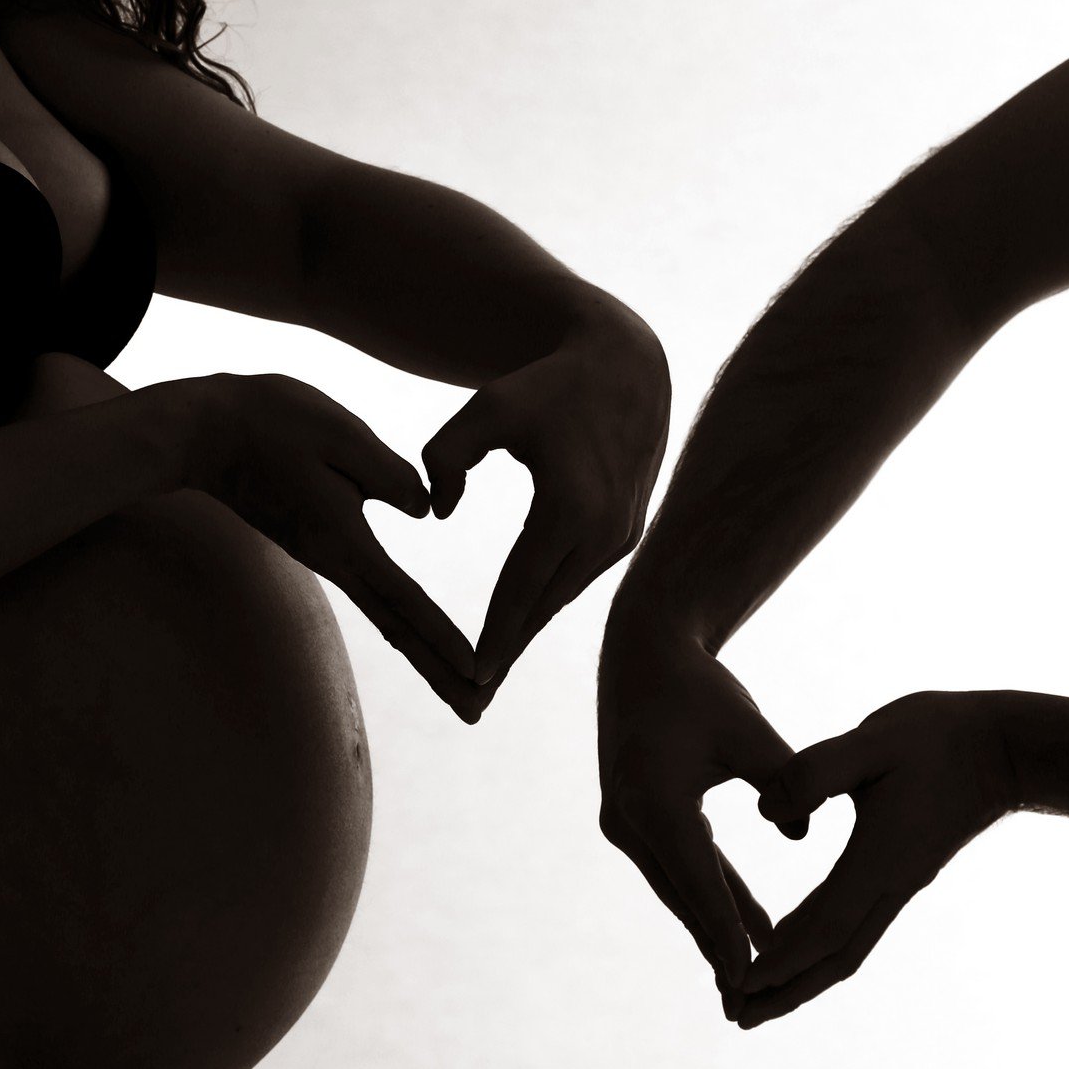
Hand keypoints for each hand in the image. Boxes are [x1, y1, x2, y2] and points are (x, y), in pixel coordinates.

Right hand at [173, 372, 481, 720]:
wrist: (205, 431)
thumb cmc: (272, 421)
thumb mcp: (340, 434)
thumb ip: (389, 474)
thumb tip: (427, 513)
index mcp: (345, 537)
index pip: (404, 597)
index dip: (442, 634)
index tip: (476, 671)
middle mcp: (337, 560)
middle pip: (398, 629)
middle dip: (439, 673)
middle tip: (477, 714)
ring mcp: (328, 557)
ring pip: (388, 617)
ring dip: (426, 657)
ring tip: (461, 689)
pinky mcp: (324, 545)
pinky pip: (376, 595)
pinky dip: (406, 621)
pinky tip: (420, 634)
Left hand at [423, 311, 669, 689]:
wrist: (625, 370)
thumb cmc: (547, 387)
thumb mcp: (485, 407)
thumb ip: (445, 456)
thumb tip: (440, 513)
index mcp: (571, 508)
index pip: (521, 588)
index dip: (494, 635)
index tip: (471, 677)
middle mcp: (604, 532)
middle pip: (543, 608)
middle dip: (507, 651)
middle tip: (473, 698)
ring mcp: (622, 537)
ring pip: (563, 597)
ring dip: (528, 631)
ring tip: (493, 671)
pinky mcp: (628, 534)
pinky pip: (578, 580)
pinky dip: (548, 604)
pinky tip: (523, 625)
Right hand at [597, 583, 803, 1006]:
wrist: (642, 654)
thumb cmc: (700, 689)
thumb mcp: (752, 734)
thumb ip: (787, 785)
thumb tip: (803, 835)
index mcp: (654, 801)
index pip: (700, 882)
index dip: (730, 932)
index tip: (757, 978)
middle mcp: (628, 820)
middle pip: (684, 896)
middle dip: (720, 945)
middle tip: (757, 999)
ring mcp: (623, 820)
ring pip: (679, 885)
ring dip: (716, 922)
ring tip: (760, 969)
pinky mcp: (630, 815)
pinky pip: (675, 864)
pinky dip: (709, 890)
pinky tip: (747, 917)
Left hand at [739, 690, 1016, 1027]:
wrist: (997, 746)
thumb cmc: (933, 736)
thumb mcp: (871, 741)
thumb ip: (816, 772)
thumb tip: (766, 809)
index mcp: (878, 861)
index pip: (823, 927)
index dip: (780, 960)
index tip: (739, 984)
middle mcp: (889, 884)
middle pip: (833, 958)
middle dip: (784, 990)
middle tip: (734, 1014)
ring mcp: (897, 882)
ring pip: (844, 947)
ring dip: (799, 976)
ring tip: (754, 996)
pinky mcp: (897, 870)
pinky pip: (851, 923)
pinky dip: (816, 944)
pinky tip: (790, 943)